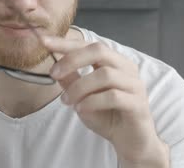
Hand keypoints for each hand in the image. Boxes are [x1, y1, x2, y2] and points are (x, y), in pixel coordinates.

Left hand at [42, 36, 168, 166]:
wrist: (129, 142)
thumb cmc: (107, 116)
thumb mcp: (82, 97)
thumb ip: (71, 80)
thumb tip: (53, 65)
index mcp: (113, 62)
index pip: (89, 45)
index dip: (66, 43)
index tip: (45, 42)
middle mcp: (126, 68)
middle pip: (99, 51)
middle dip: (72, 60)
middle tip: (54, 73)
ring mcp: (134, 85)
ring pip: (104, 75)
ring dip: (79, 87)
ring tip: (67, 101)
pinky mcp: (138, 103)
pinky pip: (113, 96)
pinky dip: (92, 101)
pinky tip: (81, 109)